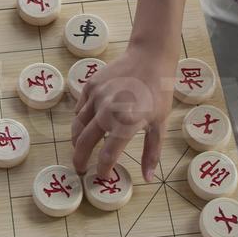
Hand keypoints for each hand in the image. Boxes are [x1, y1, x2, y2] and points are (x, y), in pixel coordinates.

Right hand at [71, 40, 173, 181]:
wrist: (149, 58)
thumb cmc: (158, 92)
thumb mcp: (160, 124)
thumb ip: (152, 153)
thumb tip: (148, 178)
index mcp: (126, 123)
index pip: (107, 156)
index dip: (103, 170)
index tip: (103, 176)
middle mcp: (107, 111)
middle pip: (84, 143)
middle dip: (80, 159)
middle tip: (80, 169)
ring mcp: (96, 96)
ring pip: (78, 125)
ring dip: (77, 141)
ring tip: (80, 149)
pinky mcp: (90, 85)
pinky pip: (79, 108)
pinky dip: (79, 120)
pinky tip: (85, 126)